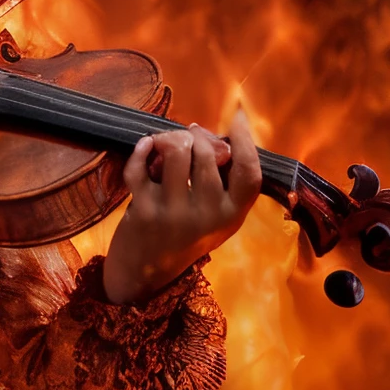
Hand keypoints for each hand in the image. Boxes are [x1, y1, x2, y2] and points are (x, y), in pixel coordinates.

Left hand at [102, 109, 262, 303]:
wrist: (146, 272)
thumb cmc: (183, 235)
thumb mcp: (214, 217)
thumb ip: (220, 183)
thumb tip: (204, 133)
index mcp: (232, 215)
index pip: (249, 173)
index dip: (245, 141)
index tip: (239, 116)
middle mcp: (207, 215)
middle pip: (206, 152)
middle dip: (193, 136)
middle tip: (184, 138)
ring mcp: (174, 213)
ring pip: (174, 150)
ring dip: (166, 138)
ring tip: (161, 144)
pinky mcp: (143, 210)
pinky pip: (140, 165)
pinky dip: (140, 149)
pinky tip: (144, 146)